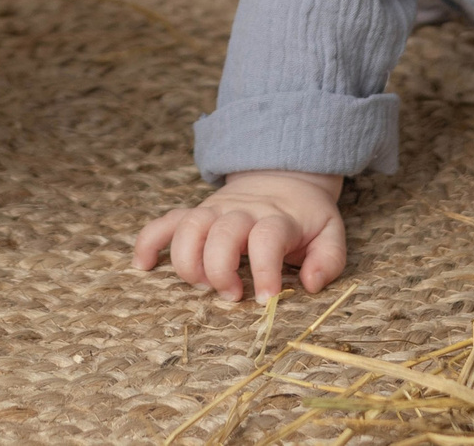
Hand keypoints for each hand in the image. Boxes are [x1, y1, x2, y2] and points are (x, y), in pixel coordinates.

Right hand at [132, 170, 345, 300]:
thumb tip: (309, 284)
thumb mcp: (330, 232)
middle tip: (232, 295)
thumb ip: (328, 259)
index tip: (265, 299)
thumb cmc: (305, 215)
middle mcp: (241, 212)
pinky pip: (164, 222)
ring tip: (199, 286)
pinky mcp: (196, 213)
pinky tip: (143, 265)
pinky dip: (148, 241)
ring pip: (188, 227)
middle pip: (221, 233)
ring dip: (187, 261)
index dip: (264, 270)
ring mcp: (214, 210)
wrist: (282, 175)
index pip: (266, 238)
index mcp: (277, 218)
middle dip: (220, 270)